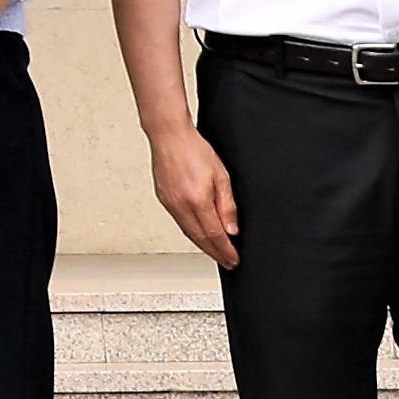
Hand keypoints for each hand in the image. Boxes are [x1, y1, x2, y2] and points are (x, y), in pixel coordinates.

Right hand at [148, 124, 239, 269]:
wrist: (169, 136)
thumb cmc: (195, 150)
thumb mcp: (221, 176)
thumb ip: (227, 205)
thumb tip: (232, 229)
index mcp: (197, 200)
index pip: (214, 235)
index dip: (226, 250)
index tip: (234, 259)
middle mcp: (180, 206)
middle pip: (200, 239)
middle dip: (215, 253)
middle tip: (227, 262)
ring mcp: (170, 204)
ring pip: (188, 233)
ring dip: (203, 246)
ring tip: (215, 252)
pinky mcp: (164, 199)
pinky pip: (180, 223)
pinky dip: (192, 233)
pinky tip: (198, 234)